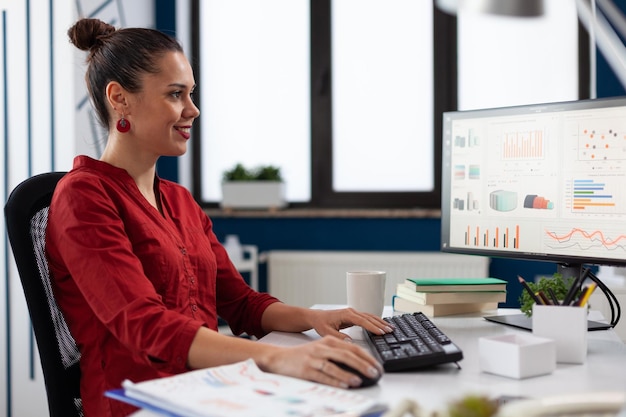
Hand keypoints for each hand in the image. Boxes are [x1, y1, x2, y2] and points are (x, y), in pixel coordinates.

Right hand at [263, 335, 382, 388]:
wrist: (279, 358)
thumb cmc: (304, 355)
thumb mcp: (322, 349)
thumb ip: (339, 353)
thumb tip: (360, 364)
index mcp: (329, 341)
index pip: (352, 347)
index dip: (366, 356)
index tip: (377, 365)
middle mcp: (322, 348)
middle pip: (346, 355)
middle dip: (362, 364)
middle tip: (374, 372)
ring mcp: (313, 358)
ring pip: (334, 365)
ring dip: (348, 374)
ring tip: (360, 380)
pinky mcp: (306, 369)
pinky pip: (322, 375)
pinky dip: (334, 381)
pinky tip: (343, 385)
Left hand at [309, 308, 393, 339]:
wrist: (316, 317)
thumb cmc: (321, 323)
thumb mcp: (326, 332)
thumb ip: (338, 337)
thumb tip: (350, 342)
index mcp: (346, 314)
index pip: (362, 320)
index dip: (372, 327)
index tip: (381, 332)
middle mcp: (351, 311)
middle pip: (369, 317)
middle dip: (380, 324)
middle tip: (390, 331)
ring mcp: (353, 313)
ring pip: (370, 316)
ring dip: (380, 322)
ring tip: (390, 328)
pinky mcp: (354, 316)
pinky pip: (367, 318)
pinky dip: (376, 321)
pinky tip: (382, 325)